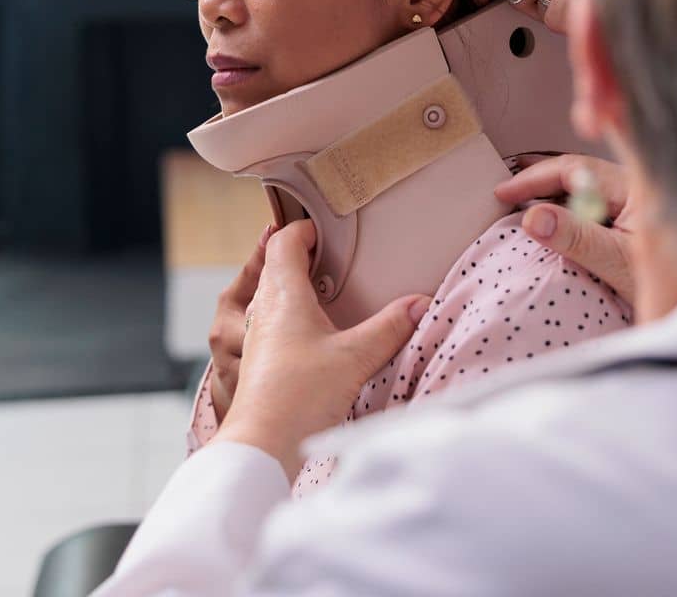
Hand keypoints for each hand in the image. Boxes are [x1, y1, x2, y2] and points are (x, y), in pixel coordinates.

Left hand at [215, 220, 430, 479]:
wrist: (261, 447)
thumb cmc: (297, 397)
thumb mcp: (355, 357)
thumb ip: (390, 327)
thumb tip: (419, 303)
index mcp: (282, 294)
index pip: (283, 242)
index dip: (303, 228)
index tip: (327, 230)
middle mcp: (263, 309)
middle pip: (275, 265)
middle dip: (300, 255)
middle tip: (330, 256)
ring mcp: (257, 336)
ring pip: (271, 295)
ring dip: (294, 286)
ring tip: (325, 291)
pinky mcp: (260, 361)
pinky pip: (272, 322)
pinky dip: (291, 316)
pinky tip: (314, 335)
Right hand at [494, 154, 635, 305]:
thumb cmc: (676, 284)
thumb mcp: (618, 263)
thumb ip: (576, 238)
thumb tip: (532, 217)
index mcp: (636, 185)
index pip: (574, 168)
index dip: (535, 176)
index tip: (504, 192)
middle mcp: (638, 185)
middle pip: (579, 172)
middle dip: (541, 179)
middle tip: (506, 193)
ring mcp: (639, 201)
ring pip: (587, 186)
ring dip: (555, 192)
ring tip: (524, 201)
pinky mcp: (640, 218)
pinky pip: (597, 202)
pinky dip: (570, 206)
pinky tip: (556, 220)